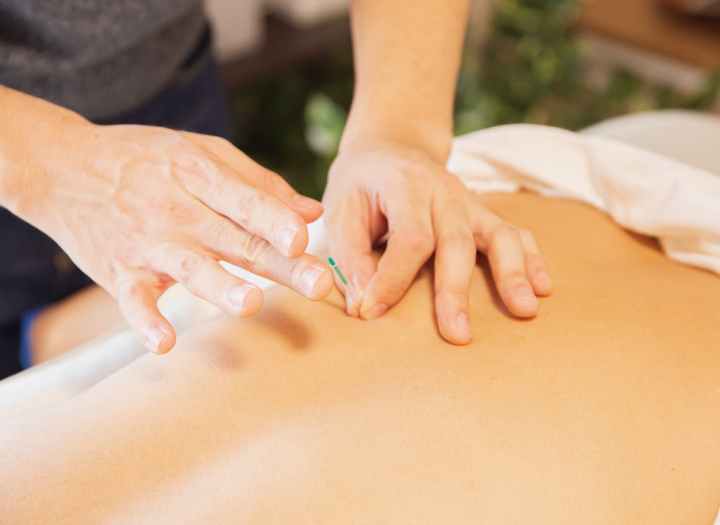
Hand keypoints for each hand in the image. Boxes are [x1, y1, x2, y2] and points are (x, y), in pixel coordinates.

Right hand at [20, 122, 332, 352]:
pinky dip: (145, 321)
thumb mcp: (201, 153)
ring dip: (219, 286)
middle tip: (319, 284)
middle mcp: (178, 210)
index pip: (246, 201)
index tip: (305, 238)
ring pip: (190, 266)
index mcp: (200, 175)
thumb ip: (258, 183)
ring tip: (250, 303)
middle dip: (279, 263)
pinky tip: (163, 344)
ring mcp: (148, 243)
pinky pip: (133, 299)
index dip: (276, 219)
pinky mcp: (119, 271)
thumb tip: (313, 212)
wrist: (62, 166)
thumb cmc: (146, 159)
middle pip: (236, 240)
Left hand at [323, 141, 551, 344]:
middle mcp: (444, 192)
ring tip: (525, 310)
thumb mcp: (340, 211)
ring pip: (499, 235)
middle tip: (458, 335)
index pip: (409, 237)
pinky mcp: (483, 214)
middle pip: (456, 242)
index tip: (371, 311)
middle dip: (456, 291)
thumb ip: (350, 257)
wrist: (390, 148)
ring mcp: (470, 201)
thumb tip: (364, 305)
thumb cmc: (361, 185)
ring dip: (512, 274)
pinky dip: (531, 259)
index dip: (392, 279)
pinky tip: (542, 287)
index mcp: (405, 185)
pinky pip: (515, 233)